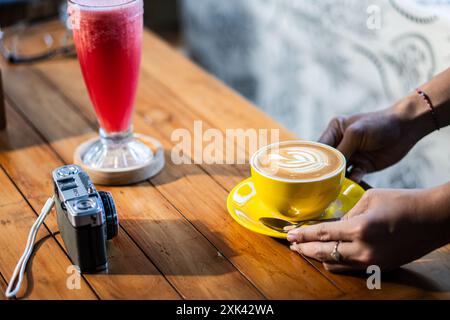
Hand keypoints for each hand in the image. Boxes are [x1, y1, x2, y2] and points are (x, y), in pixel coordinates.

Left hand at [287, 188, 449, 271]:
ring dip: (319, 257)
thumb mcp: (369, 199)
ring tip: (307, 248)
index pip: (322, 234)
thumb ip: (348, 214)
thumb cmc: (403, 202)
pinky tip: (330, 254)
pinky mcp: (380, 267)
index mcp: (360, 229)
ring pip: (335, 264)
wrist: (433, 219)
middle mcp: (364, 250)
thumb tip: (336, 225)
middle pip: (323, 254)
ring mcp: (373, 262)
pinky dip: (337, 261)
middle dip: (305, 249)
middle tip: (293, 243)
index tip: (289, 234)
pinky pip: (350, 268)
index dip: (303, 235)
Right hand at [319, 96, 430, 181]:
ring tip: (334, 185)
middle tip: (321, 181)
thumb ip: (341, 150)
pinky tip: (352, 182)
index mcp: (335, 131)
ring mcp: (351, 156)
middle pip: (328, 161)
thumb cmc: (379, 124)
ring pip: (339, 171)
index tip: (312, 171)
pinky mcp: (363, 166)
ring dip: (338, 178)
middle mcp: (340, 144)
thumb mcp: (356, 133)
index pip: (320, 147)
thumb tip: (330, 168)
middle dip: (326, 171)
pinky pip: (354, 176)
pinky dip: (352, 180)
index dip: (315, 159)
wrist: (406, 128)